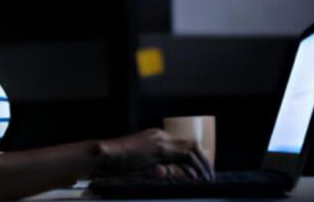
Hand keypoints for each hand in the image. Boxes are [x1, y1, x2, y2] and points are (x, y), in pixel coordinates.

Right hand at [95, 127, 214, 180]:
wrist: (103, 156)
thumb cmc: (118, 163)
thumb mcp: (142, 165)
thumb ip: (158, 168)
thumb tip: (173, 173)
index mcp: (157, 138)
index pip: (183, 145)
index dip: (195, 158)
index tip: (202, 171)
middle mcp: (160, 136)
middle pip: (191, 144)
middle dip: (203, 160)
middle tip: (210, 174)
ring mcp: (160, 141)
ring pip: (190, 148)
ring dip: (201, 163)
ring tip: (207, 176)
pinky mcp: (158, 150)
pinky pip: (182, 155)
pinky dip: (192, 165)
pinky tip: (194, 176)